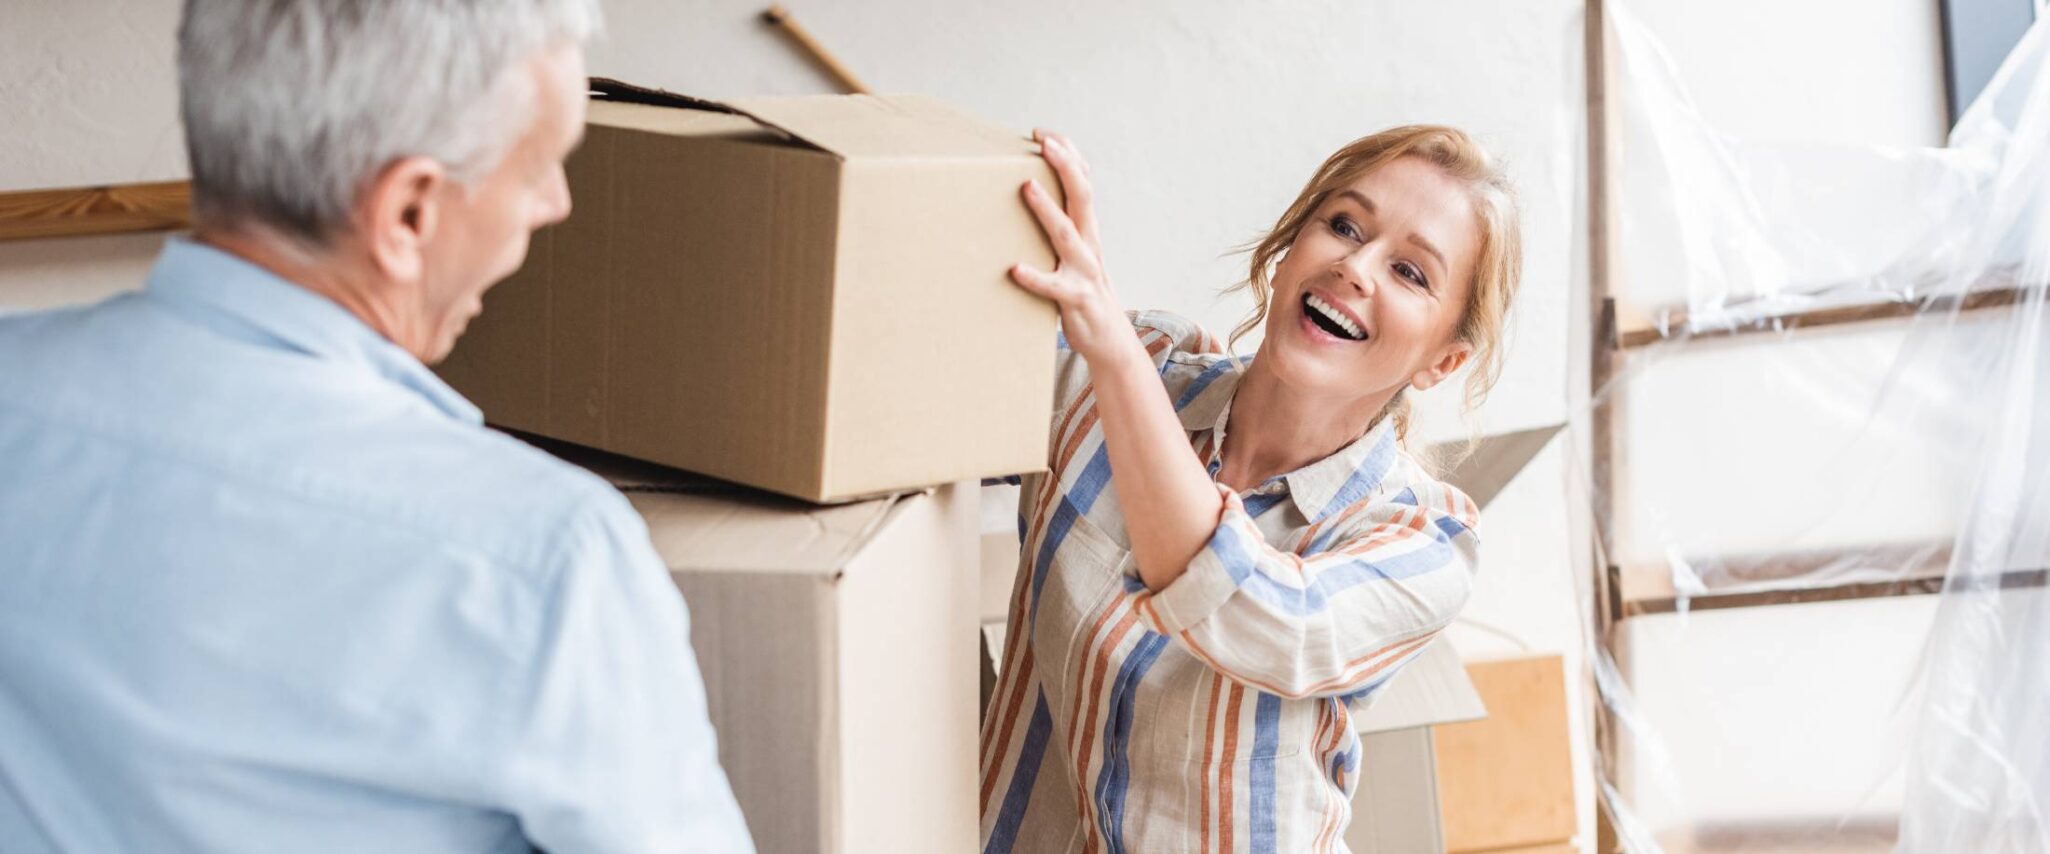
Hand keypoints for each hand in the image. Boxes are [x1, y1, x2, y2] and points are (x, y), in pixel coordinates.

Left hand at [1010, 130, 1135, 366]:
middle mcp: (1090, 244)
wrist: (1111, 340)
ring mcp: (1084, 271)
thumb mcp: (1077, 253)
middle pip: (1082, 197)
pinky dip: (1035, 277)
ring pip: (1067, 235)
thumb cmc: (1083, 292)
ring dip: (1047, 210)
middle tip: (1045, 143)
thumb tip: (1030, 198)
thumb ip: (1061, 228)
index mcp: (1088, 230)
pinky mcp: (1075, 300)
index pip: (1083, 182)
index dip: (1068, 155)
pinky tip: (1015, 269)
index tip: (1044, 133)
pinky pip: (1054, 287)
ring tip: (1027, 188)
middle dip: (1065, 167)